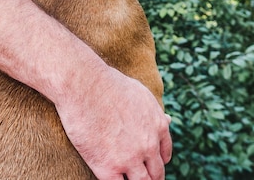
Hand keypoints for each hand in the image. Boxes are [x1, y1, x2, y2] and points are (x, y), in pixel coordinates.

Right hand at [55, 67, 172, 179]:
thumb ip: (155, 111)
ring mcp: (129, 158)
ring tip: (126, 179)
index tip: (147, 165)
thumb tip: (169, 119)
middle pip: (156, 174)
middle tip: (139, 177)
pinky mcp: (107, 167)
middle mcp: (148, 145)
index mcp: (158, 126)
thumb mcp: (140, 93)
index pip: (164, 155)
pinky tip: (110, 177)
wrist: (84, 85)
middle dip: (149, 176)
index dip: (156, 162)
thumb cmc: (107, 84)